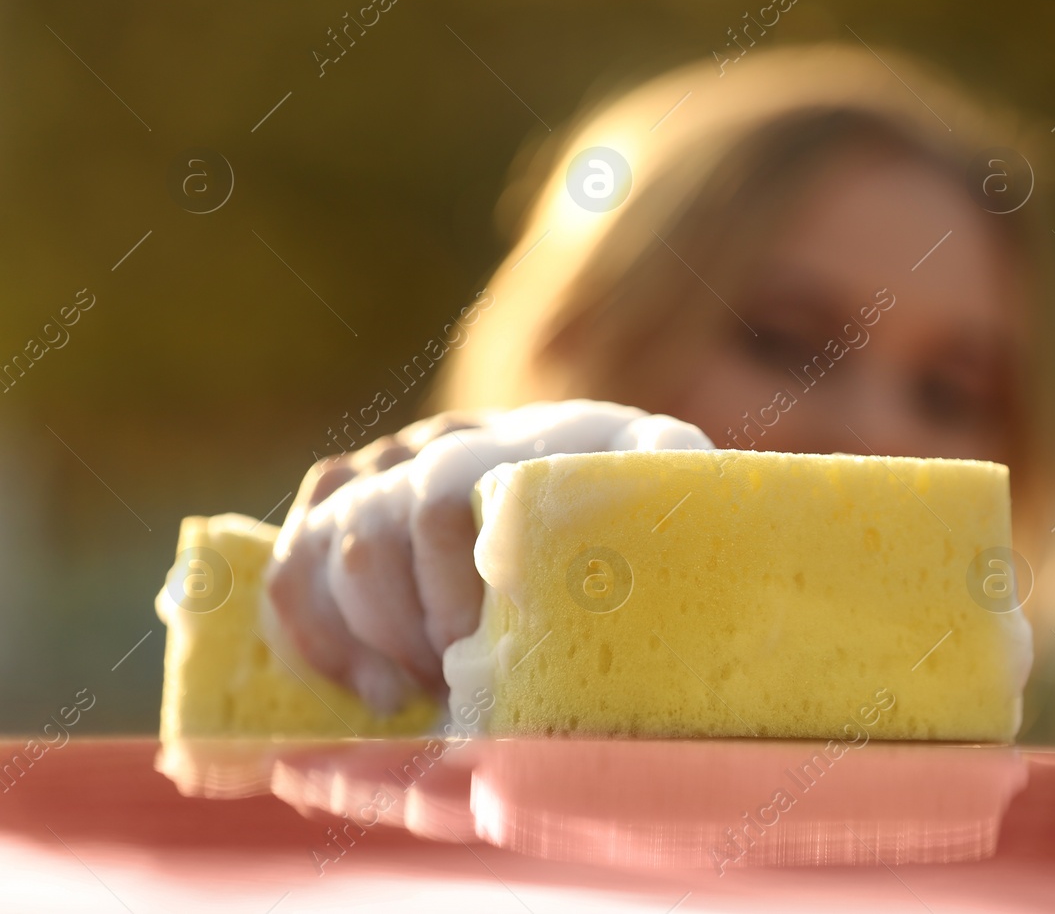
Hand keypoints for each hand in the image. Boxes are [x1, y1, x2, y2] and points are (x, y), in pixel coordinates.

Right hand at [264, 401, 712, 712]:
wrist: (614, 495)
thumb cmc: (648, 510)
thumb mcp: (671, 488)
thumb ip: (673, 474)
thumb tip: (681, 492)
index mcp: (518, 439)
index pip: (441, 500)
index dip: (440, 585)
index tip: (468, 651)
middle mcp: (442, 447)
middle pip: (372, 529)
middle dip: (399, 626)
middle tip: (442, 687)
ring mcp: (387, 476)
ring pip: (321, 545)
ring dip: (353, 635)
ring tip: (402, 698)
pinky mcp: (346, 515)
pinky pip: (290, 566)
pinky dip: (310, 632)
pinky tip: (360, 688)